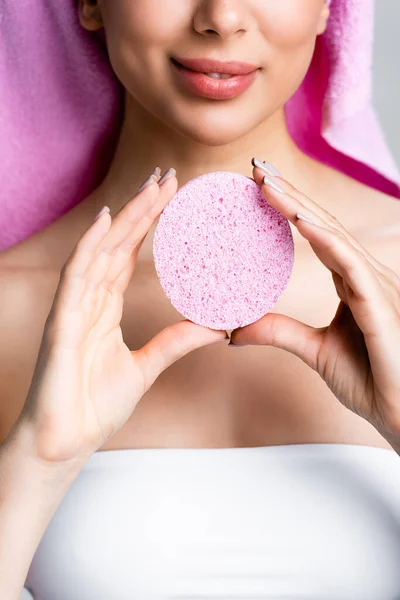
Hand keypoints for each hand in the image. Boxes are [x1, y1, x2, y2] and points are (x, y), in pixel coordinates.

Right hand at [18, 168, 226, 463]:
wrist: (65, 441)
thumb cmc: (94, 405)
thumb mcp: (145, 367)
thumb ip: (175, 343)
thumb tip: (215, 327)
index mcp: (104, 308)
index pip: (128, 255)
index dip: (148, 225)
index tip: (173, 198)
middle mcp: (88, 300)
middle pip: (117, 244)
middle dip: (142, 209)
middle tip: (168, 177)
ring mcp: (73, 308)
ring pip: (100, 251)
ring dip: (124, 218)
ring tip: (151, 188)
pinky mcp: (62, 324)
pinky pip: (75, 278)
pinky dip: (88, 248)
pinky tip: (105, 221)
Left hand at [230, 162, 399, 437]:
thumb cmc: (373, 380)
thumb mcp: (315, 351)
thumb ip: (279, 333)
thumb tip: (234, 328)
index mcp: (350, 282)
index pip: (316, 234)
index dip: (289, 207)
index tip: (257, 186)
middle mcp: (363, 275)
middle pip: (322, 224)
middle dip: (289, 193)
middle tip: (254, 168)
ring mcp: (375, 285)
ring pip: (333, 235)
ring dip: (299, 205)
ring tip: (265, 182)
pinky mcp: (381, 304)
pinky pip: (350, 265)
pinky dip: (325, 239)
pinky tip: (300, 219)